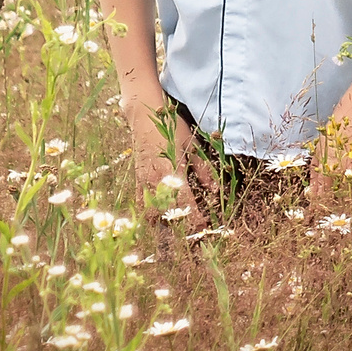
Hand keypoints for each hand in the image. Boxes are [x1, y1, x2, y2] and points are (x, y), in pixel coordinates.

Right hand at [128, 100, 212, 219]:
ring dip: (162, 223)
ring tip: (175, 229)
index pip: (184, 201)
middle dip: (177, 225)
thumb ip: (203, 169)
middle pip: (165, 212)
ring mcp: (143, 180)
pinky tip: (158, 220)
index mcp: (172, 169)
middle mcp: (156, 178)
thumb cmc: (170, 129)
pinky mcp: (137, 180)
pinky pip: (141, 203)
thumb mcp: (191, 145)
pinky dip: (149, 213)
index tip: (202, 226)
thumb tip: (215, 190)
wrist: (143, 117)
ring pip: (150, 211)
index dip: (193, 217)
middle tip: (190, 233)